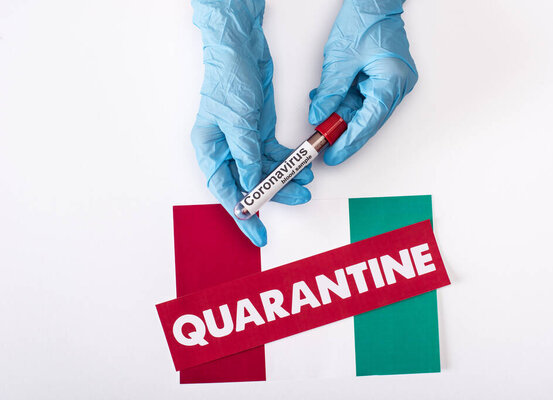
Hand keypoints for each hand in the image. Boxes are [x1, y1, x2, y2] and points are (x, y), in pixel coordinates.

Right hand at [191, 0, 312, 246]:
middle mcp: (226, 150)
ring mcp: (244, 141)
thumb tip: (254, 183)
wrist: (241, 50)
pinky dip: (288, 162)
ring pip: (265, 171)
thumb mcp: (238, 121)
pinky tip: (303, 167)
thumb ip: (246, 154)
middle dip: (274, 195)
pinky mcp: (260, 132)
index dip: (243, 214)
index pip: (226, 190)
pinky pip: (274, 155)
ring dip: (286, 179)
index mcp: (211, 150)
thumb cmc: (229, 80)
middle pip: (249, 183)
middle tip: (298, 201)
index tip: (257, 233)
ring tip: (306, 184)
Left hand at [309, 0, 417, 165]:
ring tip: (321, 122)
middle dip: (343, 132)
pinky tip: (330, 103)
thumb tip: (319, 116)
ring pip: (364, 111)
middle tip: (323, 145)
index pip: (368, 122)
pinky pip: (364, 99)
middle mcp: (397, 86)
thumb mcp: (340, 59)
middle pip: (368, 120)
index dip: (349, 142)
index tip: (333, 155)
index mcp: (392, 82)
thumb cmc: (364, 19)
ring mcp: (393, 83)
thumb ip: (330, 92)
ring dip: (342, 116)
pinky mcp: (384, 79)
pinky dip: (346, 103)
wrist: (374, 1)